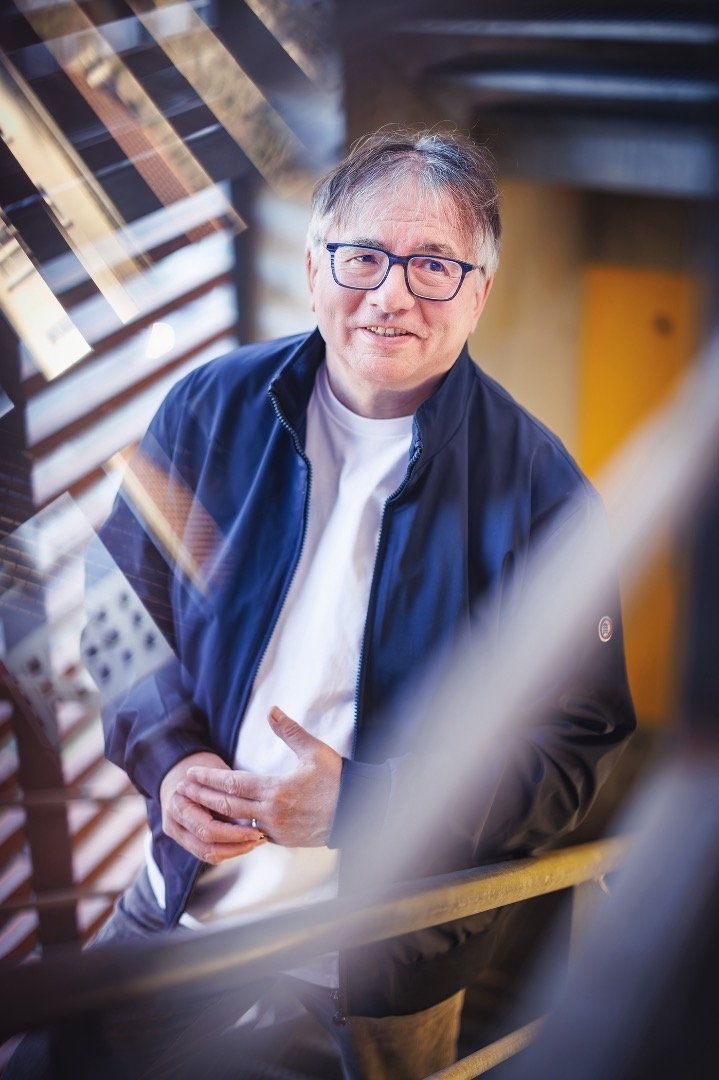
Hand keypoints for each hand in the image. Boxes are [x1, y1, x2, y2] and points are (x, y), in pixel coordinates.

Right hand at [160, 750, 264, 863]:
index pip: (208, 828)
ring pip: (206, 853)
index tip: (258, 830)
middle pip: (206, 843)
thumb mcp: (216, 776)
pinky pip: (206, 852)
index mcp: (178, 802)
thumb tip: (255, 817)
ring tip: (255, 841)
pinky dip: (226, 850)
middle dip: (236, 843)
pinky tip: (244, 843)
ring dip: (233, 850)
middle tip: (259, 837)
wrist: (179, 771)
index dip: (234, 833)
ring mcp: (175, 832)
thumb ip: (228, 797)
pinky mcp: (183, 840)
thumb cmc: (204, 769)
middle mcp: (173, 820)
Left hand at [176, 707, 342, 847]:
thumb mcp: (314, 751)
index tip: (190, 773)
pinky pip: (254, 833)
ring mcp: (277, 830)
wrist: (359, 810)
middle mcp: (272, 813)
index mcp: (276, 790)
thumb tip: (271, 711)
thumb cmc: (337, 779)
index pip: (233, 784)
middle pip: (228, 806)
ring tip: (197, 806)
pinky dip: (238, 827)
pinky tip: (226, 821)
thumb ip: (290, 731)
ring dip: (216, 814)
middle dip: (202, 796)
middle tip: (182, 790)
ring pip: (238, 823)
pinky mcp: (284, 840)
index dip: (209, 779)